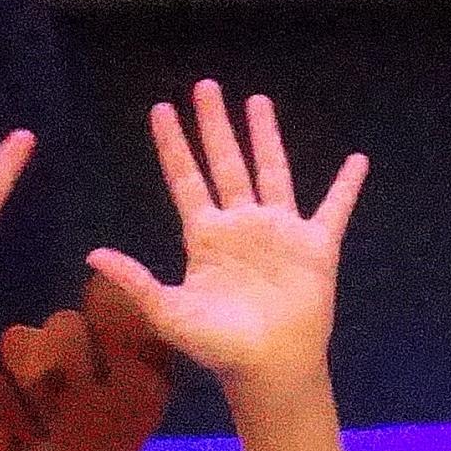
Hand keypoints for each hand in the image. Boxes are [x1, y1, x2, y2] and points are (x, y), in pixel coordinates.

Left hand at [84, 80, 366, 400]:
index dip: (173, 145)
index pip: (186, 178)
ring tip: (257, 101)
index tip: (161, 110)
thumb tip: (93, 253)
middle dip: (214, 125)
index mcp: (206, 237)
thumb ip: (136, 280)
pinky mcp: (316, 243)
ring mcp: (279, 230)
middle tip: (204, 86)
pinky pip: (334, 207)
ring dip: (265, 136)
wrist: (270, 365)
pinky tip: (357, 160)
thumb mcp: (170, 312)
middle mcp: (240, 224)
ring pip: (272, 170)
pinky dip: (347, 185)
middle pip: (225, 162)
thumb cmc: (218, 344)